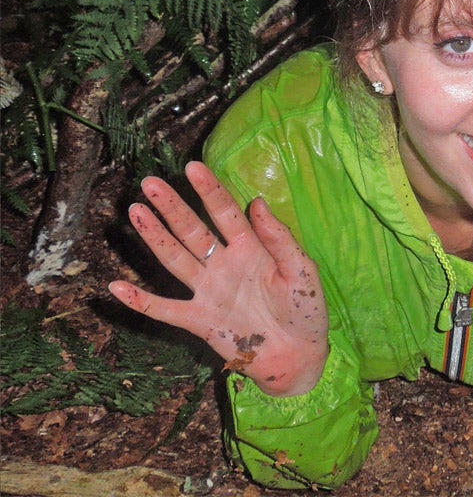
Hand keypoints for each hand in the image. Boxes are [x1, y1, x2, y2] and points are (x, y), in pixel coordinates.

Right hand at [109, 161, 328, 396]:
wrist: (299, 356)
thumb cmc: (305, 309)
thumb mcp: (302, 270)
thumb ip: (280, 239)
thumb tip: (257, 202)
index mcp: (250, 248)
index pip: (225, 213)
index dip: (210, 190)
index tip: (192, 167)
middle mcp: (224, 264)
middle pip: (193, 230)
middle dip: (173, 206)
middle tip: (150, 183)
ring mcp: (209, 291)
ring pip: (175, 259)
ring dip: (154, 237)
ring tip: (135, 212)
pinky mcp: (199, 321)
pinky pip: (165, 310)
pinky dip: (141, 302)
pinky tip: (116, 287)